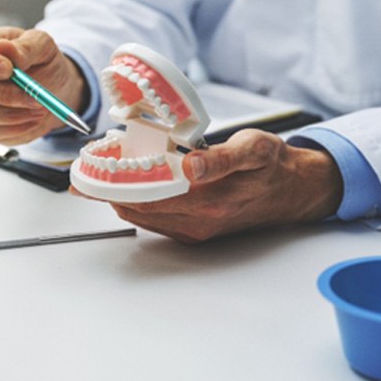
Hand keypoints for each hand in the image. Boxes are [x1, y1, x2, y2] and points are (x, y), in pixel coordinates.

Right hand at [0, 25, 87, 144]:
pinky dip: (15, 127)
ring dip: (12, 113)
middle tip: (34, 95)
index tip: (8, 69)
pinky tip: (33, 117)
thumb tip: (3, 47)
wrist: (54, 89)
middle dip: (4, 93)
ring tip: (39, 106)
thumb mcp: (42, 45)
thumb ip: (26, 46)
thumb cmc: (42, 62)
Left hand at [77, 130, 343, 242]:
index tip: (89, 173)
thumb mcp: (253, 149)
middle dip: (108, 192)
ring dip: (120, 198)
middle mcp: (198, 221)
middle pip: (137, 209)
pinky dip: (137, 204)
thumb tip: (190, 166)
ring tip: (101, 178)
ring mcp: (195, 229)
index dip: (113, 185)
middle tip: (86, 173)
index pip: (145, 196)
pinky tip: (130, 188)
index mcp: (208, 200)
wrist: (294, 190)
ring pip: (143, 216)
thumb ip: (220, 159)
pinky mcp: (196, 231)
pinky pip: (156, 220)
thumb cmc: (272, 165)